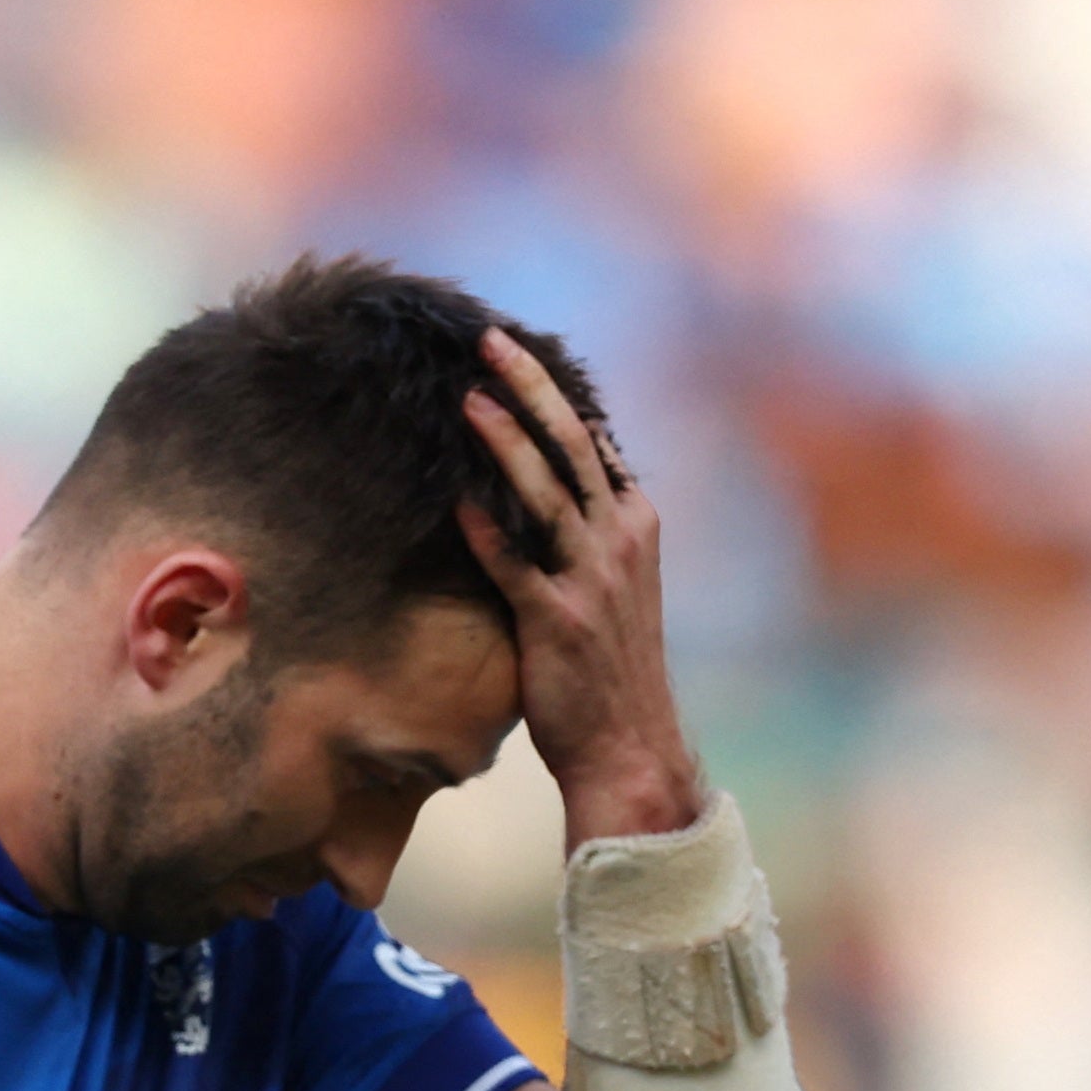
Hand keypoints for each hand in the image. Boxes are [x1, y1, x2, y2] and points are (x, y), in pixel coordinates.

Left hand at [451, 328, 701, 849]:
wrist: (629, 748)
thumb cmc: (611, 670)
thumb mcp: (615, 588)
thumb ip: (590, 535)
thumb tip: (554, 489)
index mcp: (635, 527)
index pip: (594, 444)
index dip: (555, 395)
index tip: (517, 354)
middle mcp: (620, 543)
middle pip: (573, 446)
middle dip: (532, 388)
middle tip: (493, 342)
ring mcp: (590, 580)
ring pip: (547, 492)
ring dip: (506, 442)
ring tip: (467, 400)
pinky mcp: (555, 622)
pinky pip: (515, 565)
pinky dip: (487, 530)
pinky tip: (455, 501)